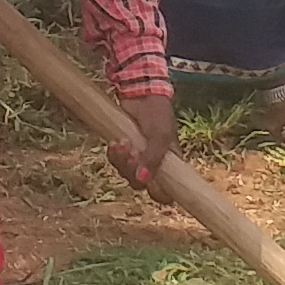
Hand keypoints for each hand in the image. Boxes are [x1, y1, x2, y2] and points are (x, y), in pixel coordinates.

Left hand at [104, 76, 176, 191]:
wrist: (140, 91)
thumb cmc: (157, 113)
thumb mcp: (160, 135)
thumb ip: (153, 159)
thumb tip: (142, 181)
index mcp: (170, 164)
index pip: (166, 192)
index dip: (157, 193)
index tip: (146, 181)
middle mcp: (154, 164)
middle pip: (140, 184)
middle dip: (131, 171)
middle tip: (129, 153)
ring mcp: (138, 157)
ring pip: (126, 173)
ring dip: (120, 161)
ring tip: (119, 142)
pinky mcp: (125, 149)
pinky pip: (116, 161)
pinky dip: (114, 154)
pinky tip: (114, 142)